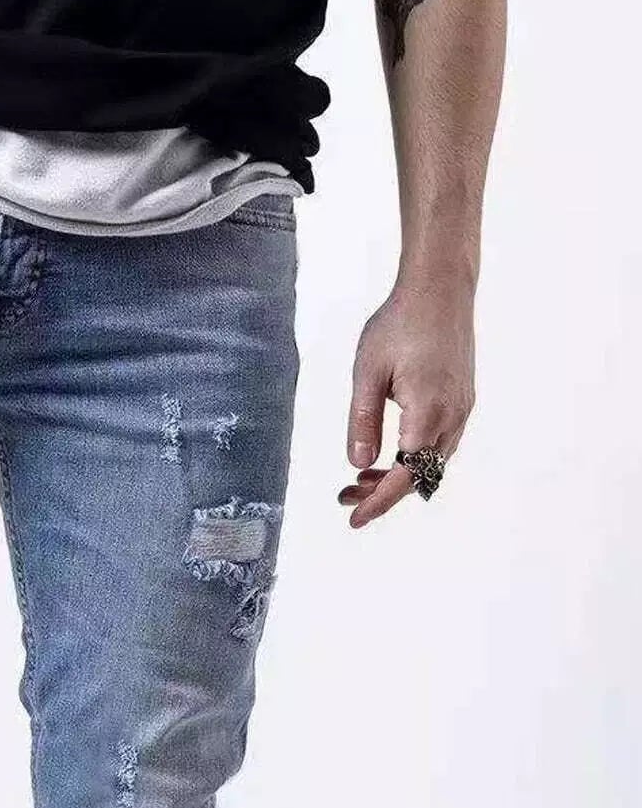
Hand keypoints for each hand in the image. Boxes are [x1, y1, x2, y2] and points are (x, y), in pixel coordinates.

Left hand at [341, 276, 476, 526]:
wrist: (440, 288)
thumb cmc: (400, 323)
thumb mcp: (367, 373)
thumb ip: (363, 422)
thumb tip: (359, 465)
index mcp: (428, 412)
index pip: (404, 475)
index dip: (378, 502)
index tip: (354, 519)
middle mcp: (452, 416)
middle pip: (421, 476)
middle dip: (383, 494)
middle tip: (345, 498)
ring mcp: (462, 409)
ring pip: (432, 462)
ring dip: (398, 476)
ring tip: (359, 480)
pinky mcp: (463, 400)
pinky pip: (440, 444)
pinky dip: (414, 458)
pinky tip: (389, 454)